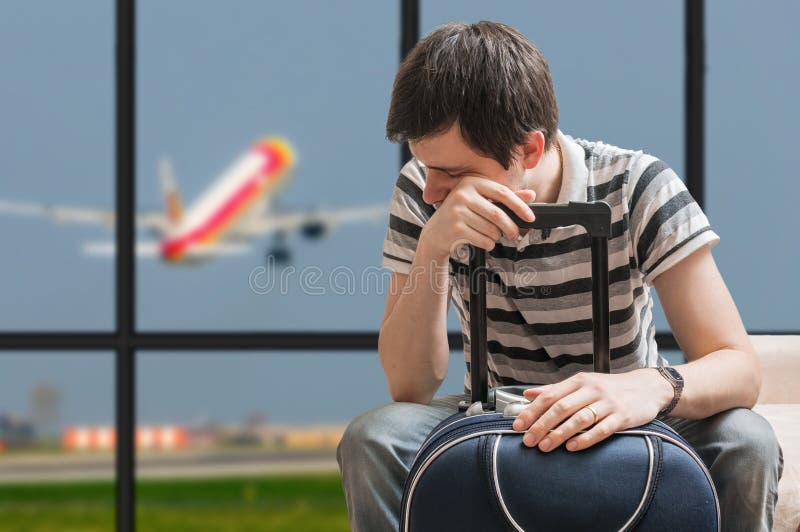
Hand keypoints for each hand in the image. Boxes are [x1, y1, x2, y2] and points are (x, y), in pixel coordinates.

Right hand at [418, 176, 535, 258]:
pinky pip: (483, 240)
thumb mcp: (482, 202)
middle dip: (510, 228)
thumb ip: (505, 198)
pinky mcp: (455, 228)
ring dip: (496, 237)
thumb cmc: (462, 215)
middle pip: (497, 214)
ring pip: (491, 229)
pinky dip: (488, 244)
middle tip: (515, 235)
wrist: (435, 233)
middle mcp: (462, 193)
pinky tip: (482, 241)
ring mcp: (457, 211)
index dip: (519, 206)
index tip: (530, 217)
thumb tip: (532, 194)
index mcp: (471, 182)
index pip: (502, 192)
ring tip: (490, 236)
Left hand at [512, 369, 672, 451]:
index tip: (518, 425)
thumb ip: (555, 390)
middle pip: (561, 408)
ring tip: (545, 447)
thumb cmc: (610, 388)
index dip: (532, 411)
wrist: (647, 388)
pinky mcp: (622, 416)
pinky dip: (586, 438)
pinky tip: (573, 447)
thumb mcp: (582, 384)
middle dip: (541, 425)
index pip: (549, 396)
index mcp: (578, 381)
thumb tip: (528, 394)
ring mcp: (608, 402)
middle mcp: (591, 389)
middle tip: (528, 440)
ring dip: (560, 434)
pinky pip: (602, 428)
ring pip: (579, 418)